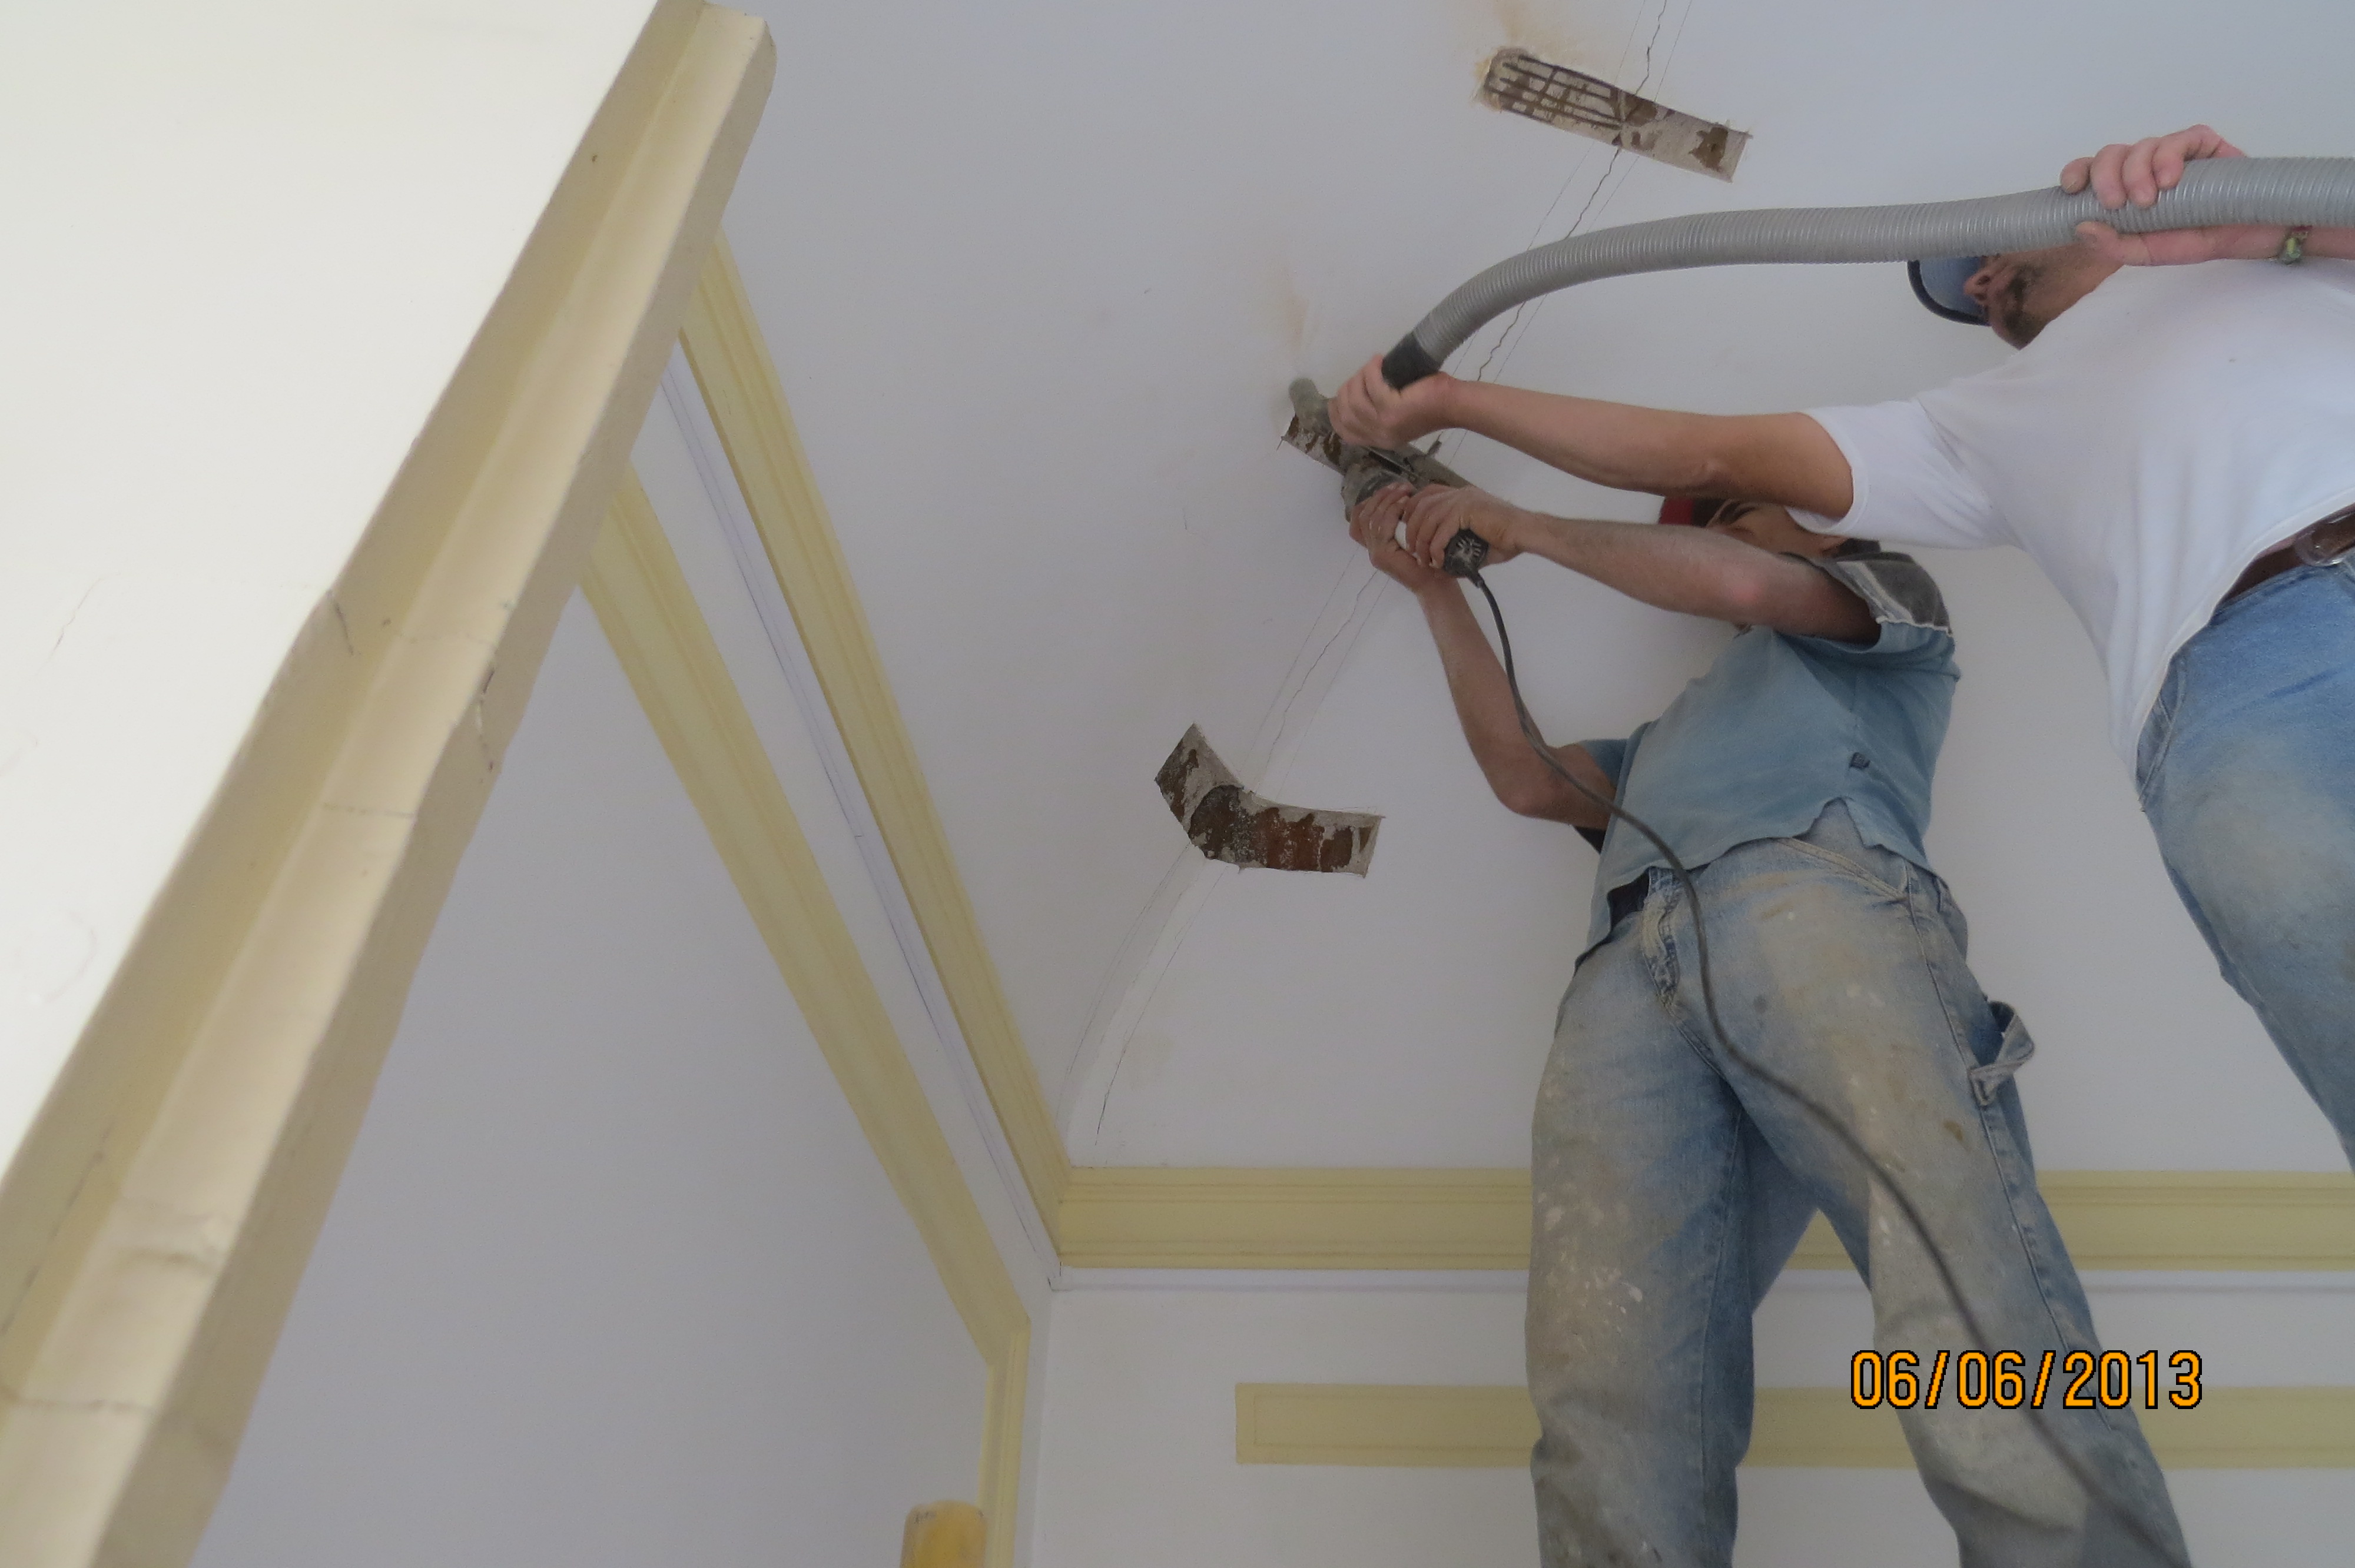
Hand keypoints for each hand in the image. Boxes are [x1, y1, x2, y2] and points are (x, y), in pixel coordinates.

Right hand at [1328, 354, 1458, 447]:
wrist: (1454, 404)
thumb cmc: (1431, 403)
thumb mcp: (1397, 415)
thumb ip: (1377, 411)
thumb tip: (1353, 392)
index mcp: (1379, 439)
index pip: (1345, 432)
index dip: (1336, 412)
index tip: (1339, 395)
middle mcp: (1380, 436)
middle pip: (1346, 413)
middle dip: (1347, 389)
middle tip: (1361, 374)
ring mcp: (1386, 425)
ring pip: (1354, 400)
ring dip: (1359, 378)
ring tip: (1372, 366)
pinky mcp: (1393, 409)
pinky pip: (1371, 386)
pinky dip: (1371, 370)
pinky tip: (1379, 360)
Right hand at [1349, 483, 1453, 591]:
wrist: (1435, 585)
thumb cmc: (1429, 561)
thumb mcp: (1412, 536)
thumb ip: (1402, 522)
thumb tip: (1404, 496)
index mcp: (1375, 545)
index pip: (1358, 518)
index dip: (1371, 500)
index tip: (1391, 489)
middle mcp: (1371, 549)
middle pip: (1364, 514)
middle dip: (1382, 496)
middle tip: (1401, 486)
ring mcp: (1375, 553)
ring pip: (1372, 518)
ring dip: (1388, 500)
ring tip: (1405, 491)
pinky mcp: (1382, 555)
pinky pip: (1382, 527)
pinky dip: (1393, 511)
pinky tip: (1405, 503)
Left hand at [1396, 482, 1525, 572]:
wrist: (1525, 534)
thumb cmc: (1507, 538)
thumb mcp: (1474, 542)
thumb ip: (1455, 548)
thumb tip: (1440, 569)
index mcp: (1462, 495)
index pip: (1427, 494)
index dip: (1413, 510)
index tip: (1409, 531)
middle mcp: (1460, 493)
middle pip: (1421, 504)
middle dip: (1412, 529)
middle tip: (1412, 550)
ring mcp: (1463, 499)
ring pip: (1428, 517)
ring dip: (1421, 541)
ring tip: (1423, 559)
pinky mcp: (1467, 510)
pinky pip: (1441, 529)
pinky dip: (1436, 547)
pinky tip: (1438, 561)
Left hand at [2061, 124, 2278, 265]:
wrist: (2242, 237)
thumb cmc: (2190, 240)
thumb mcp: (2144, 252)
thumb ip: (2111, 244)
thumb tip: (2081, 227)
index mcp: (2123, 186)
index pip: (2090, 169)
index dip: (2077, 171)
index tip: (2072, 188)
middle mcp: (2143, 165)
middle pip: (2112, 153)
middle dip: (2106, 176)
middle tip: (2117, 204)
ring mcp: (2173, 152)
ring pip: (2143, 146)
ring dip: (2138, 172)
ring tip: (2150, 201)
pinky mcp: (2204, 144)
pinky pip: (2181, 138)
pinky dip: (2169, 157)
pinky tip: (2170, 180)